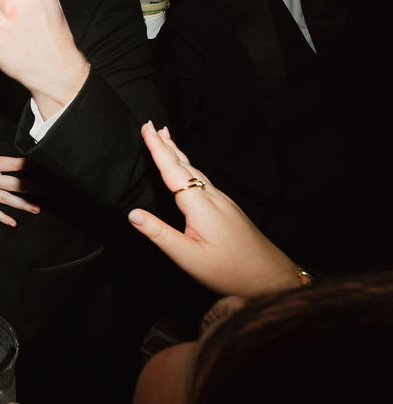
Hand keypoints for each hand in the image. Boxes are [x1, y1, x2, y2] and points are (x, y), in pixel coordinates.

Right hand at [0, 114, 39, 226]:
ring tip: (36, 209)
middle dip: (32, 188)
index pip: (12, 165)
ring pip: (5, 200)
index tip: (41, 166)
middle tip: (48, 190)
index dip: (27, 165)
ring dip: (22, 205)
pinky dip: (1, 217)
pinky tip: (13, 222)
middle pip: (13, 185)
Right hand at [127, 122, 300, 296]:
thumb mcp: (188, 257)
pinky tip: (186, 168)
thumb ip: (159, 234)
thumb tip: (132, 214)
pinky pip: (203, 179)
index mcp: (200, 206)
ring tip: (166, 137)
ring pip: (195, 170)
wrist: (271, 278)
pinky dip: (188, 166)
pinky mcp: (227, 208)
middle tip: (151, 124)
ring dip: (177, 153)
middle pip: (185, 164)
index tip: (146, 128)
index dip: (158, 149)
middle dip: (166, 144)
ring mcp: (222, 201)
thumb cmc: (230, 271)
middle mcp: (212, 197)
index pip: (173, 171)